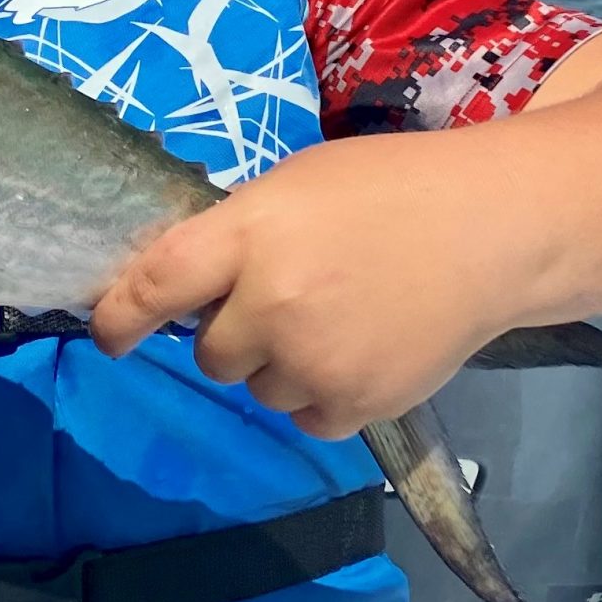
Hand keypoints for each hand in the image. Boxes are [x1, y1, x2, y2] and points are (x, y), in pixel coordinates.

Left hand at [89, 131, 533, 439]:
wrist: (493, 228)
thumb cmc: (388, 189)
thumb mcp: (296, 184)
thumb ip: (235, 233)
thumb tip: (181, 283)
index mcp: (249, 234)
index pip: (155, 284)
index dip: (118, 314)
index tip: (108, 335)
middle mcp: (272, 303)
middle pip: (208, 351)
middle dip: (232, 331)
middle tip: (285, 296)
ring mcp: (315, 360)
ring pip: (257, 388)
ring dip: (278, 364)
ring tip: (337, 316)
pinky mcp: (357, 402)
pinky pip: (304, 416)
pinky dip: (321, 393)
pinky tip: (360, 347)